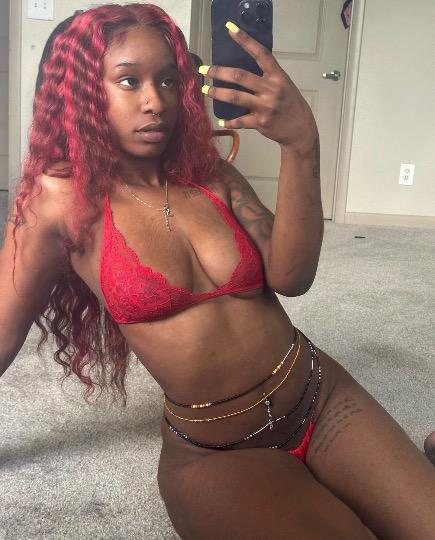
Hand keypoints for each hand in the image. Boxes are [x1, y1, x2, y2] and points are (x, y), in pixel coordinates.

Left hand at [200, 22, 317, 154]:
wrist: (300, 129)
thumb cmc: (290, 105)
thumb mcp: (283, 85)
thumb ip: (266, 77)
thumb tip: (242, 73)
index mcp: (277, 76)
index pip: (260, 53)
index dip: (245, 40)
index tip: (230, 29)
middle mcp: (271, 89)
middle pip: (240, 76)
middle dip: (219, 72)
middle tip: (205, 70)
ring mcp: (265, 106)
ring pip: (235, 97)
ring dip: (217, 93)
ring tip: (206, 90)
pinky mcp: (260, 122)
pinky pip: (240, 121)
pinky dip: (229, 121)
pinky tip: (221, 120)